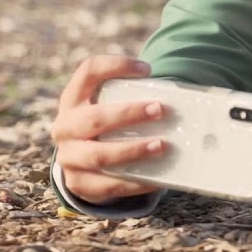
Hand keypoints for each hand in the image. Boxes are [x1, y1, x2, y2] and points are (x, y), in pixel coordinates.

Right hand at [50, 55, 165, 204]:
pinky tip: (157, 179)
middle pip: (94, 118)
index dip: (115, 66)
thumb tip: (186, 100)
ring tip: (161, 146)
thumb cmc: (107, 125)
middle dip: (129, 113)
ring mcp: (68, 157)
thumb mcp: (109, 106)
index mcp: (73, 99)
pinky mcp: (78, 183)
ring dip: (132, 150)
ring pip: (99, 155)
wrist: (81, 162)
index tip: (147, 69)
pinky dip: (135, 183)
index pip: (88, 72)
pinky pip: (108, 185)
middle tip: (160, 110)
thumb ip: (135, 98)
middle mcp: (65, 126)